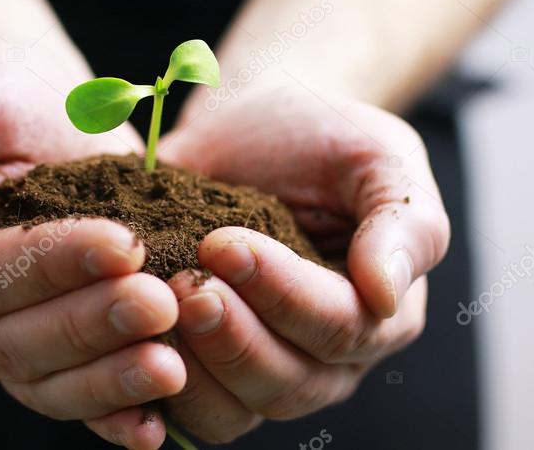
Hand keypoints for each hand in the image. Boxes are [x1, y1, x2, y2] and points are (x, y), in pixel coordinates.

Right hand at [0, 42, 186, 449]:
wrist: (41, 101)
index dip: (49, 266)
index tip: (122, 243)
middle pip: (12, 340)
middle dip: (92, 324)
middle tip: (162, 301)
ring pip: (44, 380)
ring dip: (110, 377)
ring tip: (172, 364)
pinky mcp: (51, 341)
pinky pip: (71, 393)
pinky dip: (111, 412)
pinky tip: (155, 421)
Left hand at [152, 84, 449, 443]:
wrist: (252, 123)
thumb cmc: (323, 135)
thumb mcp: (379, 157)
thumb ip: (403, 222)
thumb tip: (386, 294)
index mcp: (383, 312)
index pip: (340, 328)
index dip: (283, 294)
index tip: (224, 243)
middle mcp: (329, 356)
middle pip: (288, 382)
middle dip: (233, 337)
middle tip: (187, 283)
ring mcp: (266, 367)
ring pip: (236, 409)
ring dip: (194, 365)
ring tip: (157, 302)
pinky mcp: (209, 366)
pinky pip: (189, 405)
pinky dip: (157, 383)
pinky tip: (130, 336)